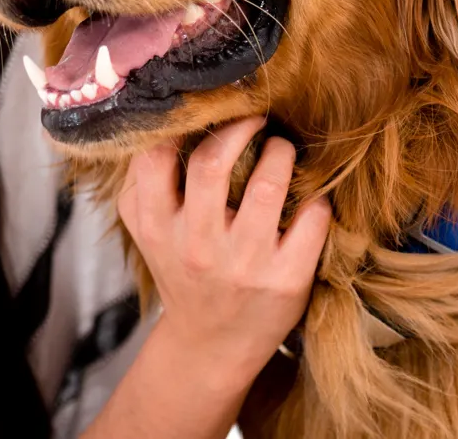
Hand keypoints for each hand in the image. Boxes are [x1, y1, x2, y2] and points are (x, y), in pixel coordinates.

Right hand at [118, 118, 331, 384]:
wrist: (211, 344)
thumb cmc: (183, 270)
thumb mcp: (147, 233)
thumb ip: (142, 184)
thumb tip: (164, 124)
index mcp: (159, 227)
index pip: (154, 159)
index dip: (182, 125)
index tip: (207, 114)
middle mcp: (197, 245)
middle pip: (212, 163)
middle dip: (239, 127)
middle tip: (256, 119)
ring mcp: (243, 263)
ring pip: (267, 184)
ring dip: (280, 153)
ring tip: (281, 149)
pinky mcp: (286, 280)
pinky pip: (311, 219)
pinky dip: (314, 197)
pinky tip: (308, 195)